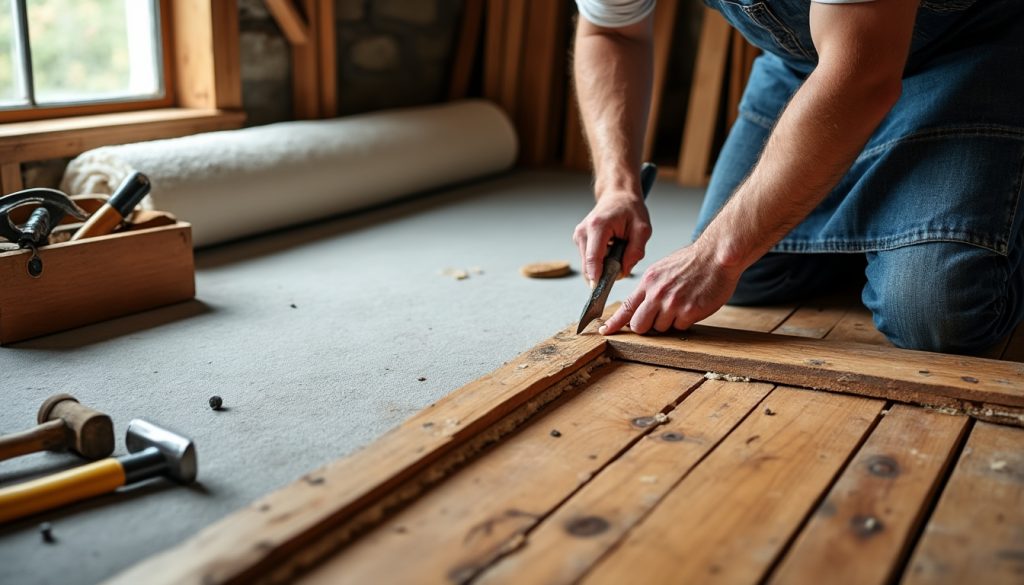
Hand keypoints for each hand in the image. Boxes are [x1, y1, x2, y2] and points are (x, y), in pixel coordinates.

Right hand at [573, 192, 651, 283]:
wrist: (618, 196)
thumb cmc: (630, 210)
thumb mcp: (642, 229)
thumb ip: (635, 252)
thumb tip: (623, 272)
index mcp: (598, 227)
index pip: (593, 258)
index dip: (596, 277)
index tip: (599, 292)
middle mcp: (583, 232)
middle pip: (588, 266)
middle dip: (605, 272)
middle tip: (623, 264)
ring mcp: (579, 236)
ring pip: (588, 266)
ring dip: (603, 266)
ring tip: (618, 252)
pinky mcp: (579, 240)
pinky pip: (589, 260)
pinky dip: (600, 261)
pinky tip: (611, 250)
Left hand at [599, 240, 741, 334]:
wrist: (717, 255)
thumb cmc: (693, 261)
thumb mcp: (662, 269)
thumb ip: (650, 287)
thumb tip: (641, 304)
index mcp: (648, 282)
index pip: (626, 307)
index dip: (615, 322)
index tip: (606, 330)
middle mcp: (657, 293)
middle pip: (639, 325)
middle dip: (647, 326)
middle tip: (658, 318)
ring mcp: (672, 304)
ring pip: (661, 328)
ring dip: (670, 322)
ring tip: (682, 304)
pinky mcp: (689, 312)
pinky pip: (680, 327)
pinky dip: (685, 321)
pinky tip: (693, 305)